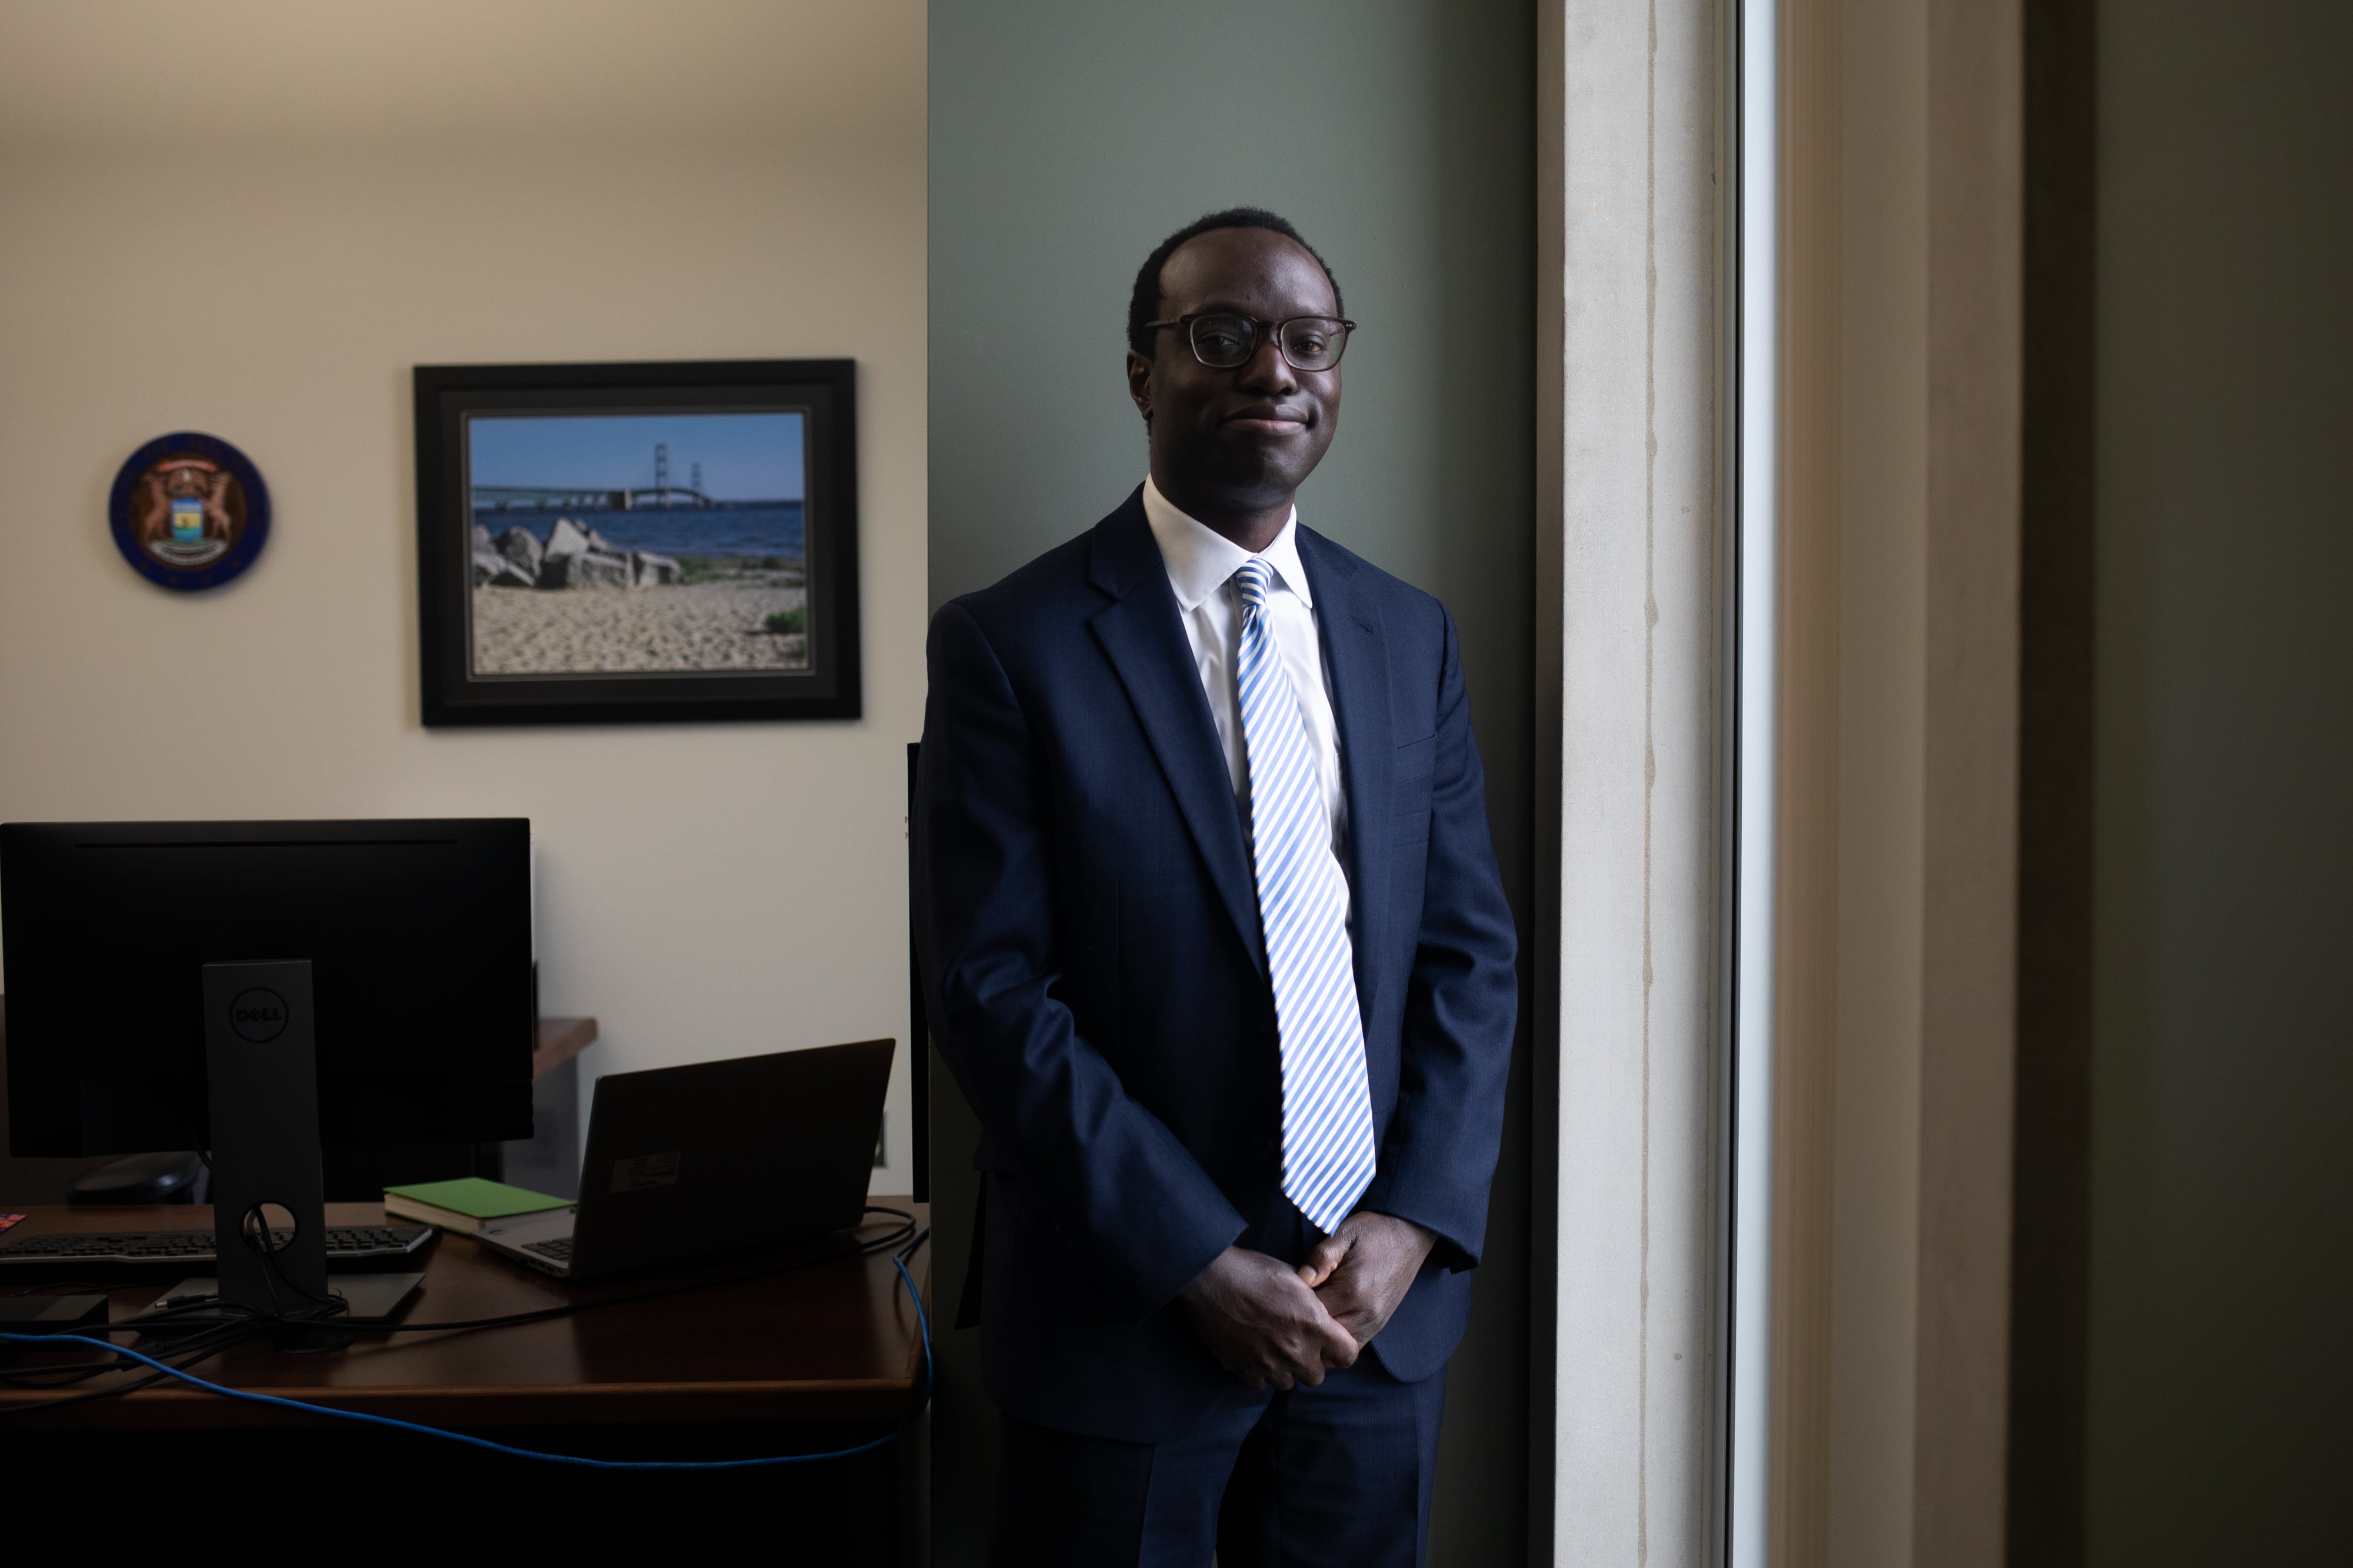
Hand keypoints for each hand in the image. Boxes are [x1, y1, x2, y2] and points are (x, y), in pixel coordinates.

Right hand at [1178, 1245, 1359, 1390]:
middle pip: (1317, 1376)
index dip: (1341, 1349)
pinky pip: (1261, 1383)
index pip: (1348, 1356)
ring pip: (1288, 1383)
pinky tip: (1254, 1351)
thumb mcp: (1296, 1279)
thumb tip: (1322, 1317)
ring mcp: (1268, 1364)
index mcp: (1315, 1326)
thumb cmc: (1255, 1271)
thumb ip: (1316, 1306)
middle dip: (1311, 1362)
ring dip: (1285, 1369)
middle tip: (1297, 1343)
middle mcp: (1296, 1351)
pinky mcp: (1243, 1370)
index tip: (1331, 1341)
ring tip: (1273, 1347)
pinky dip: (1260, 1372)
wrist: (1211, 1278)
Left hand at [1296, 1212, 1437, 1346]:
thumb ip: (1321, 1257)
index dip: (1293, 1305)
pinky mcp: (1377, 1327)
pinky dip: (1334, 1341)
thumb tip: (1301, 1279)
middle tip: (1294, 1305)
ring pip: (1335, 1348)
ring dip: (1318, 1336)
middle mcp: (1364, 1313)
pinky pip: (1351, 1347)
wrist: (1408, 1236)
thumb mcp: (1344, 1234)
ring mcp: (1372, 1324)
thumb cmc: (1372, 1233)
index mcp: (1351, 1290)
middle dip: (1303, 1324)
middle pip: (1320, 1336)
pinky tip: (1326, 1321)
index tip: (1287, 1293)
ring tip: (1308, 1313)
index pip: (1309, 1313)